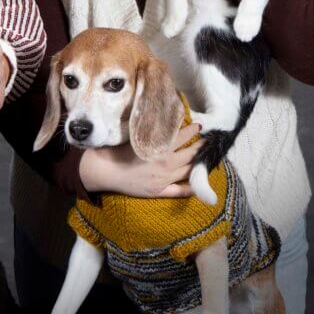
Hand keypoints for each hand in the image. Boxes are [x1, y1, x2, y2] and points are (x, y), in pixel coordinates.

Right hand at [78, 124, 200, 197]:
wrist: (104, 170)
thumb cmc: (116, 150)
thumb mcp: (135, 137)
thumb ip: (151, 131)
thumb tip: (163, 122)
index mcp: (159, 149)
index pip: (182, 138)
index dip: (192, 131)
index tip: (198, 125)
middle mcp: (165, 164)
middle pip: (189, 154)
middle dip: (200, 146)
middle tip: (208, 140)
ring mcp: (163, 179)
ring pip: (188, 171)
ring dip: (198, 163)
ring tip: (205, 157)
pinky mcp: (158, 191)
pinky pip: (179, 191)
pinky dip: (191, 188)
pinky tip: (199, 184)